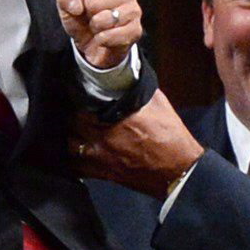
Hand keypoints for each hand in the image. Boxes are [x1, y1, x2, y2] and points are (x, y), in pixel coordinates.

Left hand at [55, 0, 142, 68]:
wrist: (96, 48)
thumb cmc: (83, 22)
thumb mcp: (68, 9)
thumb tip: (75, 5)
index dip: (78, 2)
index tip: (83, 8)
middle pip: (94, 2)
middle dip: (88, 15)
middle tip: (93, 19)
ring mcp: (134, 11)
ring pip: (105, 19)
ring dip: (95, 28)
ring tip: (99, 28)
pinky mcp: (136, 31)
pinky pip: (111, 36)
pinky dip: (102, 40)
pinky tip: (104, 39)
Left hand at [69, 89, 203, 197]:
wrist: (179, 171)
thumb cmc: (171, 137)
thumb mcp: (157, 103)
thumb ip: (137, 89)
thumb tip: (127, 75)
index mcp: (116, 118)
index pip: (82, 103)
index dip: (76, 96)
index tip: (76, 91)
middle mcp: (103, 139)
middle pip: (72, 123)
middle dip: (72, 114)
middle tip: (74, 108)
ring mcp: (101, 159)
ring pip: (71, 145)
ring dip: (71, 135)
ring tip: (74, 128)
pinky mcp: (103, 174)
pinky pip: (78, 167)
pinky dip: (75, 157)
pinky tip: (78, 149)